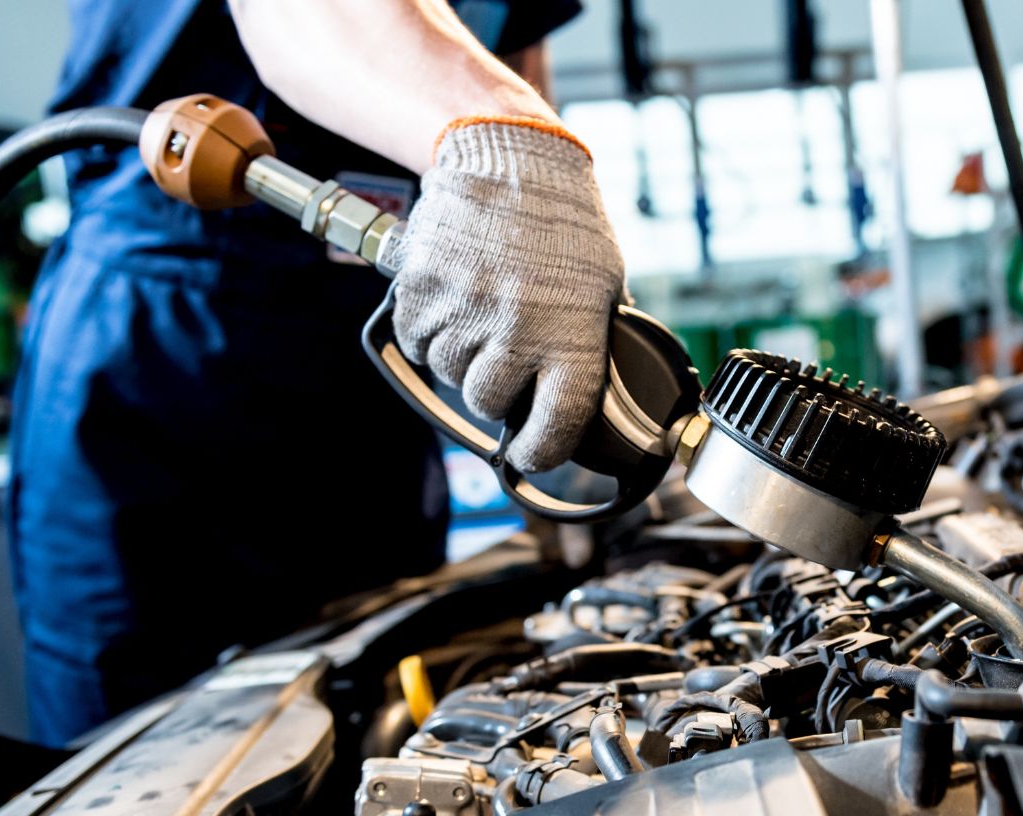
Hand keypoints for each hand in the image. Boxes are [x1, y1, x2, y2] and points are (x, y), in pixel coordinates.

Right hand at [382, 118, 624, 471]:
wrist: (511, 155)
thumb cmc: (565, 222)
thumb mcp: (605, 287)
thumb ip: (589, 345)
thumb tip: (580, 398)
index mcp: (571, 335)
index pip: (555, 426)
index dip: (540, 451)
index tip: (531, 453)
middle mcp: (515, 329)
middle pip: (489, 402)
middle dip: (497, 391)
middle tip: (507, 358)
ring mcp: (464, 310)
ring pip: (448, 373)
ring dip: (462, 358)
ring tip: (483, 316)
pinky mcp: (421, 289)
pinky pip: (417, 342)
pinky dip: (430, 334)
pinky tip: (453, 304)